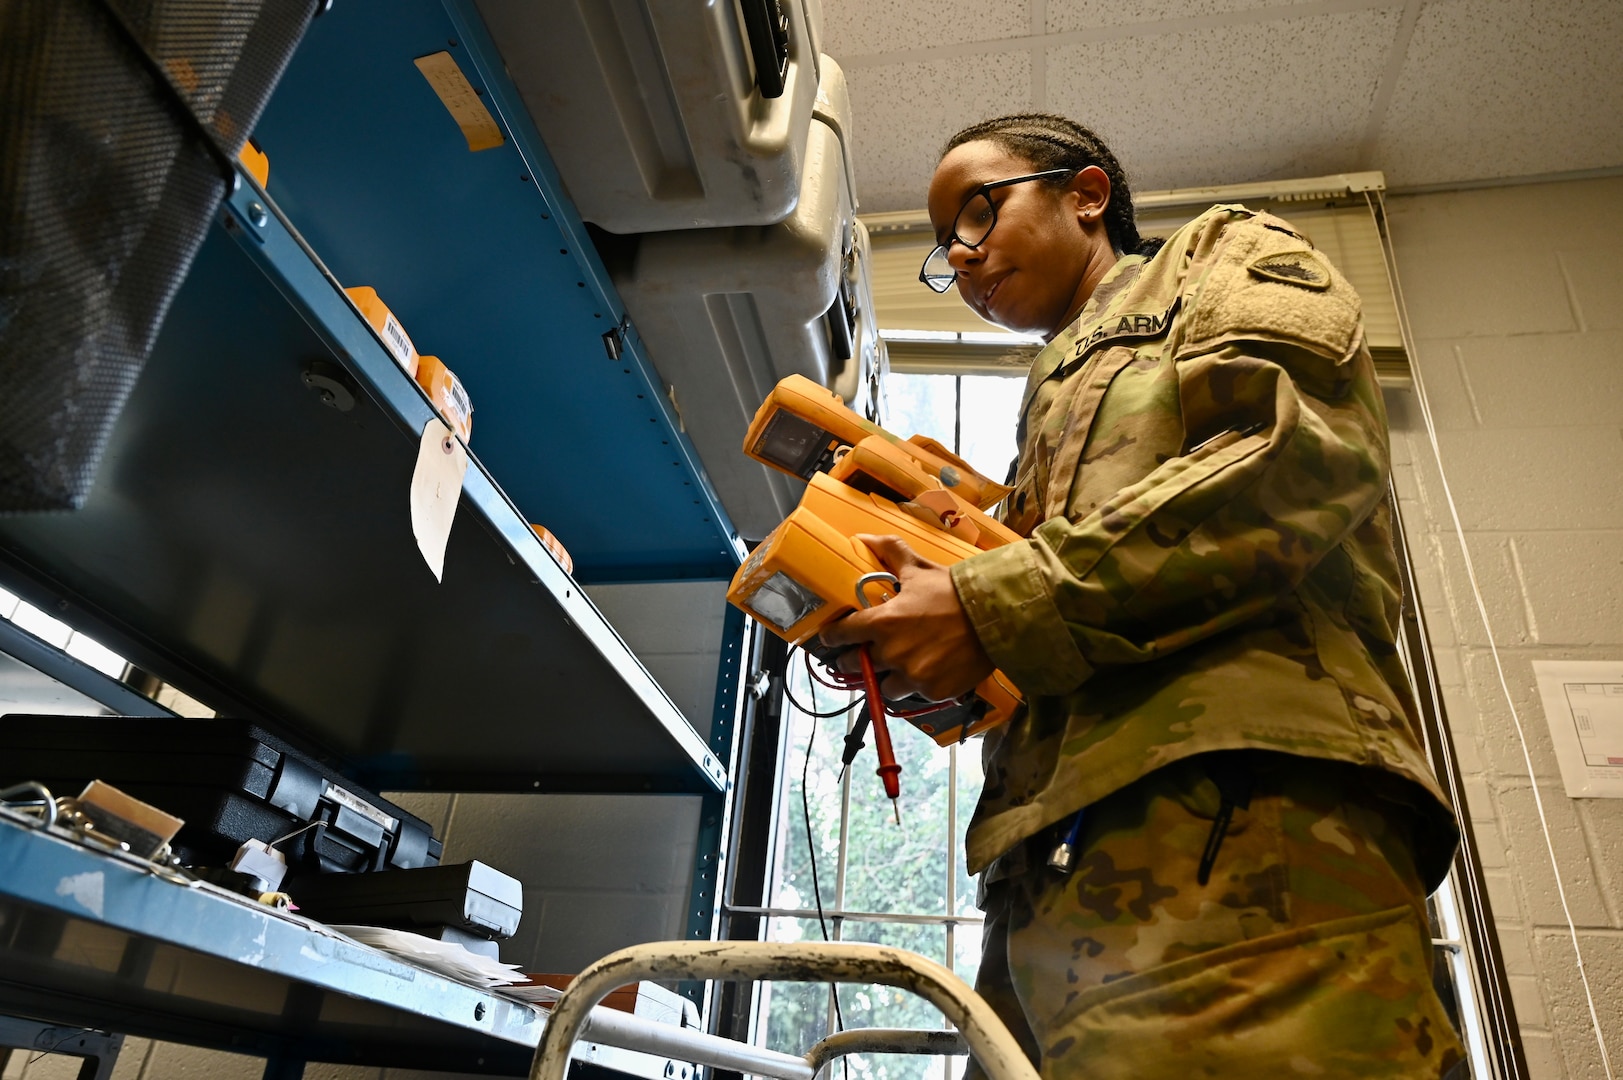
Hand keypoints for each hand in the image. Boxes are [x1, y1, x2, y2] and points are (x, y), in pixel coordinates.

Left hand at [818, 535, 994, 701]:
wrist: (995, 616)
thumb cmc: (954, 591)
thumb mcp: (918, 569)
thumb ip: (890, 553)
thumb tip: (865, 538)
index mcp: (882, 622)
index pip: (842, 634)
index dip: (833, 636)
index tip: (830, 638)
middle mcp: (891, 653)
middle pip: (857, 665)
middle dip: (857, 659)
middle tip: (865, 654)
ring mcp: (911, 676)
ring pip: (885, 686)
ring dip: (888, 677)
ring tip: (901, 666)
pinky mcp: (932, 691)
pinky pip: (915, 694)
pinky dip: (919, 684)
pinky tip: (930, 671)